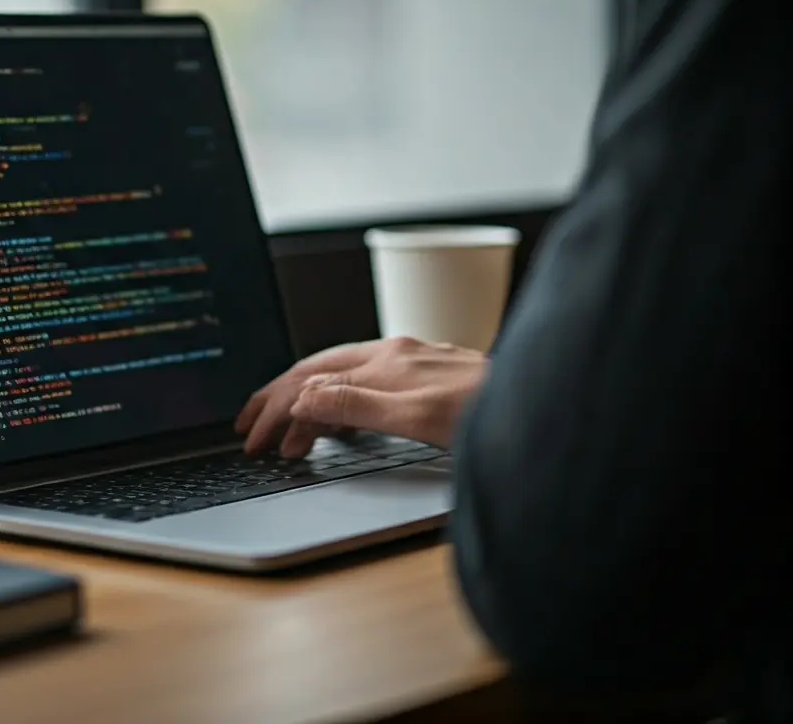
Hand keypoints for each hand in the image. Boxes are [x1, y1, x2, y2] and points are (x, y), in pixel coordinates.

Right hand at [236, 336, 487, 457]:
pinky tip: (340, 424)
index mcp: (385, 360)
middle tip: (248, 429)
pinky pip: (363, 385)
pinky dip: (337, 405)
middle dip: (276, 400)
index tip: (254, 440)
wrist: (546, 408)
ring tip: (284, 434)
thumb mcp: (416, 418)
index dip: (275, 410)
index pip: (310, 382)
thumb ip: (356, 406)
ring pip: (339, 378)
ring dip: (305, 405)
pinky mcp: (427, 380)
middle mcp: (395, 355)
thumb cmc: (491, 415)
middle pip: (317, 374)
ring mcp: (411, 365)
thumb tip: (301, 400)